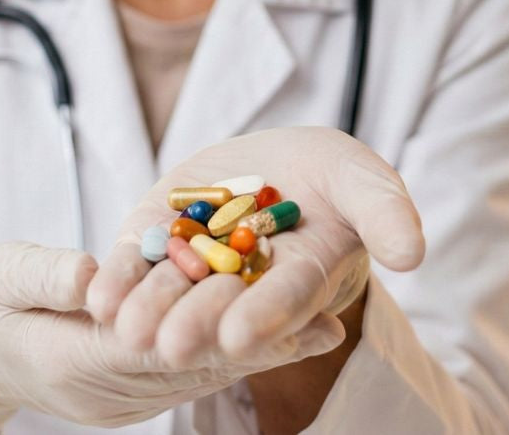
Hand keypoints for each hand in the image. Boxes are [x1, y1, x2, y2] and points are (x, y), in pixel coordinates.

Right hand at [0, 241, 345, 432]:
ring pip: (201, 376)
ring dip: (259, 353)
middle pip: (195, 367)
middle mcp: (106, 392)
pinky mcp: (131, 398)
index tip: (269, 309)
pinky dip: (234, 357)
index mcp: (73, 358)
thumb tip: (92, 273)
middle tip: (325, 322)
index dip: (217, 326)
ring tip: (321, 324)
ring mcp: (121, 403)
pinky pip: (190, 378)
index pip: (158, 345)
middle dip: (260, 345)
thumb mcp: (0, 276)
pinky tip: (277, 334)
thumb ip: (46, 275)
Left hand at [85, 126, 424, 364]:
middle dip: (197, 324)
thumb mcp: (361, 178)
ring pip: (172, 295)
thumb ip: (385, 211)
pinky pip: (135, 267)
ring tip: (126, 331)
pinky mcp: (157, 243)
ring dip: (149, 314)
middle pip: (223, 305)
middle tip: (173, 346)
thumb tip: (412, 255)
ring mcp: (198, 267)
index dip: (267, 316)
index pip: (287, 298)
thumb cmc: (330, 176)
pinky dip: (116, 283)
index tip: (243, 335)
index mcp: (303, 276)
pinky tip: (96, 301)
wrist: (274, 161)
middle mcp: (247, 284)